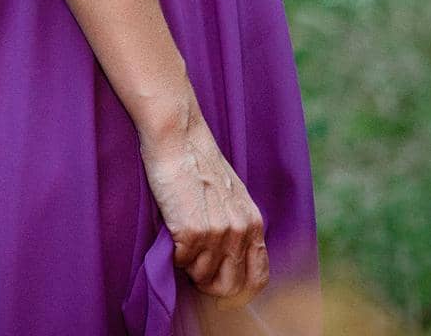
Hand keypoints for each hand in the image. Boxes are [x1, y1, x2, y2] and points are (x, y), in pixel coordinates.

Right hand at [139, 114, 268, 308]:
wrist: (178, 137)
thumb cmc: (198, 161)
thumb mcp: (231, 194)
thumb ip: (236, 225)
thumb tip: (229, 260)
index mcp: (253, 222)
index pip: (258, 278)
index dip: (240, 293)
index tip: (223, 293)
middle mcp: (239, 231)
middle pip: (230, 287)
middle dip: (210, 286)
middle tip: (195, 271)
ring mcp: (216, 233)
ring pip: (201, 277)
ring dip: (189, 267)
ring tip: (182, 241)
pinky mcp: (191, 232)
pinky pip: (181, 262)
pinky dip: (173, 254)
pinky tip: (172, 230)